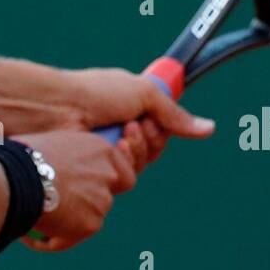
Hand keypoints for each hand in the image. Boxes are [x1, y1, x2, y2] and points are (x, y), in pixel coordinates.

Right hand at [15, 129, 136, 252]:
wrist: (16, 177)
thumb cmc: (22, 155)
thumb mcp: (52, 145)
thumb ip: (66, 159)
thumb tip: (54, 170)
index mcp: (100, 149)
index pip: (123, 169)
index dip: (109, 181)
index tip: (92, 187)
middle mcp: (108, 174)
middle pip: (105, 197)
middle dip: (86, 206)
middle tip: (62, 209)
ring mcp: (102, 201)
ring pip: (85, 219)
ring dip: (64, 222)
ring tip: (32, 222)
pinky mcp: (90, 225)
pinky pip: (67, 238)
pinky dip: (49, 240)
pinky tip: (26, 237)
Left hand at [67, 67, 215, 171]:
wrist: (59, 108)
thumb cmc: (96, 92)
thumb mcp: (142, 93)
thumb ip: (174, 113)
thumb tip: (210, 128)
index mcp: (130, 108)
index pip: (160, 129)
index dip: (161, 128)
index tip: (153, 119)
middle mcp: (120, 131)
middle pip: (153, 150)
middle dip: (150, 139)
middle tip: (136, 125)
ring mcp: (107, 150)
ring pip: (140, 166)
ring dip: (137, 150)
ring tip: (122, 133)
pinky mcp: (97, 169)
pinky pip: (124, 177)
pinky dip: (124, 162)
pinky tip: (113, 148)